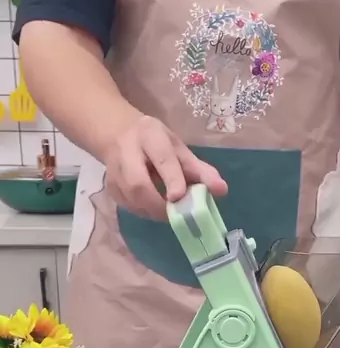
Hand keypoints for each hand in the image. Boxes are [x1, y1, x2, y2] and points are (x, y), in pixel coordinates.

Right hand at [104, 114, 227, 218]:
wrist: (117, 134)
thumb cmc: (155, 143)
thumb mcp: (179, 149)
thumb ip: (200, 170)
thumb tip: (221, 190)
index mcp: (149, 136)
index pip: (162, 159)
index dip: (172, 179)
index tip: (179, 196)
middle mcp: (127, 152)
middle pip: (138, 184)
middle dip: (158, 204)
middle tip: (177, 214)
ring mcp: (114, 171)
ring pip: (131, 199)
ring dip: (153, 211)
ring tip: (169, 211)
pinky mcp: (110, 188)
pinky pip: (129, 207)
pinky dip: (145, 212)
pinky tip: (154, 207)